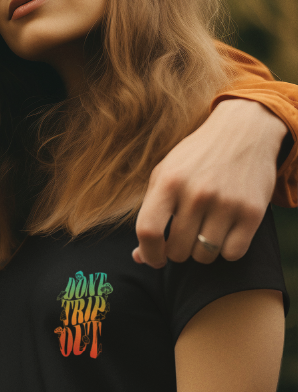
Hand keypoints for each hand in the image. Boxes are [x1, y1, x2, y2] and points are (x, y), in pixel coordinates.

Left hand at [133, 99, 287, 266]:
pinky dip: (226, 250)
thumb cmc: (195, 159)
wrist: (242, 133)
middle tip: (183, 237)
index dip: (148, 253)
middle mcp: (196, 193)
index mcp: (168, 182)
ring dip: (201, 251)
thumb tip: (139, 257)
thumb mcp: (165, 175)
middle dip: (177, 251)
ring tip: (203, 231)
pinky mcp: (252, 212)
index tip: (154, 258)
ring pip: (205, 256)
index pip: (148, 231)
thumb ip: (149, 213)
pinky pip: (232, 254)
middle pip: (178, 250)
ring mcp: (226, 203)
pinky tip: (224, 232)